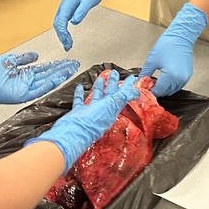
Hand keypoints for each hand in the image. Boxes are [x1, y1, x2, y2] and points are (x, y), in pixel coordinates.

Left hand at [0, 52, 79, 104]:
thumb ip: (24, 58)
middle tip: (75, 65)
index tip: (67, 61)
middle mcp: (27, 82)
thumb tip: (36, 55)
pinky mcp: (21, 94)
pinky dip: (48, 84)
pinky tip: (57, 79)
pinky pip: (37, 89)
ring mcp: (25, 88)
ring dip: (59, 76)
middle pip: (49, 74)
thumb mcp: (9, 60)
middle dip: (62, 70)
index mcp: (24, 74)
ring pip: (46, 81)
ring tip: (71, 70)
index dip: (57, 65)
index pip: (45, 69)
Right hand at [25, 69, 140, 172]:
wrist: (72, 134)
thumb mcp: (111, 105)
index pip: (122, 95)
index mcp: (112, 110)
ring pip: (96, 97)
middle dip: (113, 83)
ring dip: (99, 87)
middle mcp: (102, 112)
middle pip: (109, 94)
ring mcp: (89, 113)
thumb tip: (135, 92)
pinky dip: (80, 94)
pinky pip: (80, 102)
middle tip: (115, 73)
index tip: (132, 78)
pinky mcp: (78, 114)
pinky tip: (80, 88)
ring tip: (101, 78)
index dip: (127, 86)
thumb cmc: (92, 122)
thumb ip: (122, 97)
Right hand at [53, 0, 115, 50]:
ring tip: (68, 45)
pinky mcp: (68, 11)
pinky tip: (68, 38)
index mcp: (67, 4)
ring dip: (62, 35)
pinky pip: (63, 23)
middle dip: (61, 36)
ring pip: (59, 24)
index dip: (62, 32)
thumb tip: (74, 21)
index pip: (60, 20)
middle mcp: (64, 6)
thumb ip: (81, 11)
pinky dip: (64, 31)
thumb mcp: (89, 1)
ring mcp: (65, 8)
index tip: (66, 40)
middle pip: (57, 24)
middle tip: (68, 46)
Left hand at [140, 3, 207, 97]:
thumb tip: (140, 82)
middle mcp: (179, 80)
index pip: (159, 91)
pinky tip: (164, 79)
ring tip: (156, 82)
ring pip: (173, 90)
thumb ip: (145, 74)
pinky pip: (178, 85)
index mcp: (170, 76)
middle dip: (157, 91)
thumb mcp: (151, 61)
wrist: (180, 37)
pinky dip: (171, 85)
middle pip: (166, 92)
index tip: (144, 90)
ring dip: (164, 89)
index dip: (150, 92)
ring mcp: (185, 78)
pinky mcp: (188, 75)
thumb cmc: (166, 45)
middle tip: (149, 86)